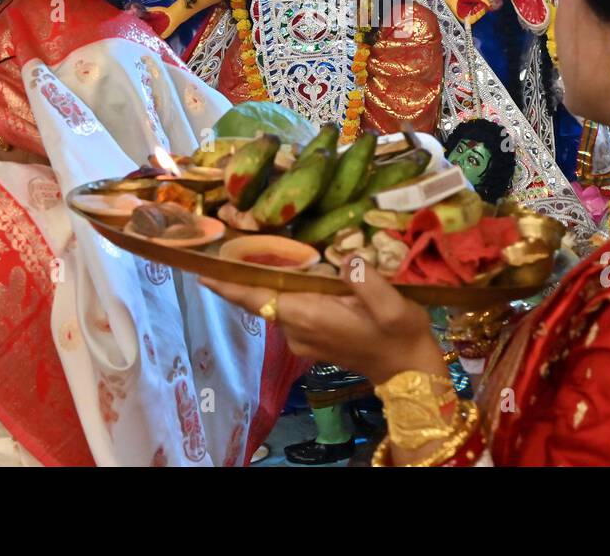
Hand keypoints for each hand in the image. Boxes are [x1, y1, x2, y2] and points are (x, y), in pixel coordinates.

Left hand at [202, 259, 447, 385]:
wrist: (408, 370)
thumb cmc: (401, 336)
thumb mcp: (393, 307)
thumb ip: (368, 282)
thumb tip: (348, 261)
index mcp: (310, 316)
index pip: (257, 298)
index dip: (228, 286)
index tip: (201, 272)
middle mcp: (297, 329)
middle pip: (261, 296)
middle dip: (243, 273)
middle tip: (230, 240)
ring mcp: (302, 336)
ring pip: (275, 301)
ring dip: (265, 279)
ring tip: (259, 247)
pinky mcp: (311, 338)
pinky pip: (288, 309)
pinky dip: (283, 290)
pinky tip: (292, 270)